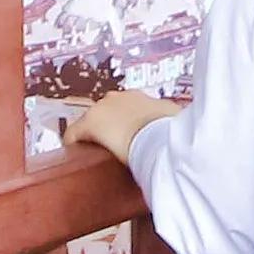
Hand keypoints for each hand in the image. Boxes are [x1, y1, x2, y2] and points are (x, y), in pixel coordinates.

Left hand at [64, 87, 179, 178]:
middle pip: (106, 113)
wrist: (156, 135)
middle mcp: (117, 98)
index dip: (127, 123)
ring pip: (91, 123)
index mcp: (138, 97)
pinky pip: (73, 135)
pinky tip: (73, 156)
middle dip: (110, 128)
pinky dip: (74, 144)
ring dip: (95, 135)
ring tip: (99, 153)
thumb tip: (180, 131)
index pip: (127, 108)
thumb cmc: (169, 130)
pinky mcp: (87, 125)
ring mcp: (101, 110)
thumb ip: (172, 122)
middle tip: (116, 147)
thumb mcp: (174, 121)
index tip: (130, 136)